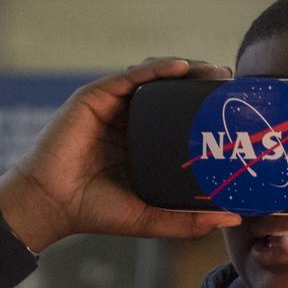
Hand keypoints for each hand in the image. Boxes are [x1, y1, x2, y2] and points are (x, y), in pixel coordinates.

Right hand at [0, 58, 240, 250]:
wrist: (52, 204)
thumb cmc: (96, 211)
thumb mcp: (152, 218)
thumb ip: (189, 220)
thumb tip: (235, 217)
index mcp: (142, 144)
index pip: (179, 117)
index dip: (205, 109)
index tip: (235, 106)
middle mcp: (128, 121)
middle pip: (171, 93)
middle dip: (201, 83)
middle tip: (230, 82)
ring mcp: (112, 107)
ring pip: (154, 79)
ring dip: (186, 70)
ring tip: (214, 71)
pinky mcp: (94, 98)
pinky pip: (130, 76)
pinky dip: (157, 69)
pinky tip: (182, 67)